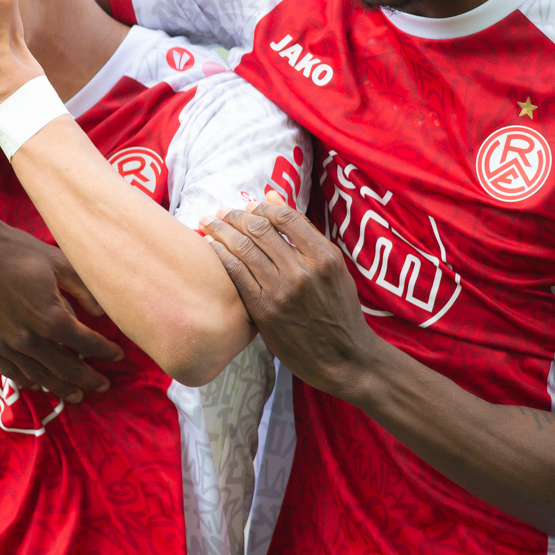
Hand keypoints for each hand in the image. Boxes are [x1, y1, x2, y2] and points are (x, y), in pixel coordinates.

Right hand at [0, 214, 123, 402]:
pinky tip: (38, 385)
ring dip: (60, 388)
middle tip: (103, 385)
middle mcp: (28, 338)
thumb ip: (82, 288)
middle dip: (88, 379)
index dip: (105, 351)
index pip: (86, 343)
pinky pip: (11, 371)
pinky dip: (29, 382)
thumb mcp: (56, 261)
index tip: (118, 356)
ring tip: (76, 395)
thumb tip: (101, 311)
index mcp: (50, 317)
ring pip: (38, 376)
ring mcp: (4, 344)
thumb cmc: (12, 250)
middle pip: (65, 368)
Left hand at [199, 192, 383, 398]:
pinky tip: (211, 248)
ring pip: (242, 248)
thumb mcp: (333, 268)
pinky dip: (219, 256)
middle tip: (221, 213)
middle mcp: (302, 271)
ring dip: (220, 231)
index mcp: (324, 257)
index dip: (262, 206)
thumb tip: (272, 196)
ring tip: (209, 224)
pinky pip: (235, 274)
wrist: (345, 358)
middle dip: (235, 216)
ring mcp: (281, 291)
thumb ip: (303, 234)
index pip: (285, 217)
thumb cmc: (339, 310)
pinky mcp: (263, 310)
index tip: (249, 206)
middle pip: (259, 229)